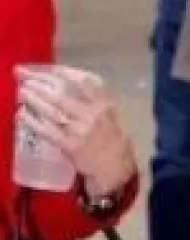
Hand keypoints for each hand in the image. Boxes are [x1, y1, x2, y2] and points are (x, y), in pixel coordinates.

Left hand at [18, 70, 135, 199]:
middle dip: (41, 84)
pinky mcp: (71, 146)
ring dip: (34, 101)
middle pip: (62, 96)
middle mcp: (92, 116)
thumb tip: (70, 86)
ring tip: (23, 93)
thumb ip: (96, 102)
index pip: (86, 83)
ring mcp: (81, 131)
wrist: (115, 170)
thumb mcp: (111, 117)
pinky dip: (33, 122)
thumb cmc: (112, 142)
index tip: (53, 69)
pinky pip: (48, 131)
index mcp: (104, 106)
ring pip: (53, 111)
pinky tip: (22, 115)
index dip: (67, 74)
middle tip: (25, 78)